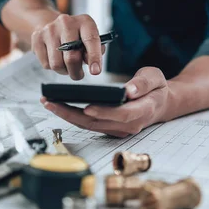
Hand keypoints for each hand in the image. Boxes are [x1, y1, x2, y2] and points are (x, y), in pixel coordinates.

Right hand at [31, 14, 104, 79]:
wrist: (51, 25)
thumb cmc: (75, 36)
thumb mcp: (90, 39)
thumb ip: (96, 50)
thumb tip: (91, 63)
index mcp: (84, 21)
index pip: (91, 39)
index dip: (94, 57)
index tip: (95, 71)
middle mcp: (66, 22)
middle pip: (72, 57)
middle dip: (76, 71)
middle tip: (79, 74)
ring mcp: (50, 29)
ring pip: (57, 64)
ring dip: (64, 71)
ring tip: (66, 65)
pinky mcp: (37, 38)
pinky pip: (46, 64)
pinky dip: (53, 67)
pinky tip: (56, 58)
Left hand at [41, 67, 171, 137]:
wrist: (160, 103)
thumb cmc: (156, 88)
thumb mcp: (155, 78)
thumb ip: (143, 83)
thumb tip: (129, 91)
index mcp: (142, 111)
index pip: (122, 115)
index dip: (104, 112)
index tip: (88, 106)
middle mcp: (129, 125)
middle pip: (98, 123)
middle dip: (72, 114)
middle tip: (52, 102)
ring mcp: (118, 129)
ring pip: (90, 125)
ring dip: (67, 115)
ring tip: (48, 102)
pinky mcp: (109, 128)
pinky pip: (89, 124)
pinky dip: (72, 116)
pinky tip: (58, 106)